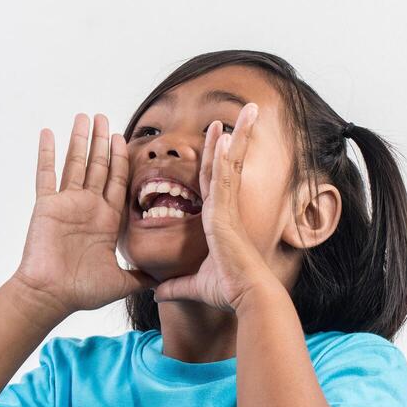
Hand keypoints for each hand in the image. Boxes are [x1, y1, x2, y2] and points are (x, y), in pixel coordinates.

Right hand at [12, 113, 157, 314]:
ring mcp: (66, 203)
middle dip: (102, 141)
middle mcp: (87, 207)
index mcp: (106, 220)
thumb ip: (141, 276)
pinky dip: (46, 153)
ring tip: (84, 117)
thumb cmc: (82, 291)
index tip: (123, 137)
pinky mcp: (47, 205)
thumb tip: (165, 281)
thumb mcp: (121, 282)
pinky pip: (46, 174)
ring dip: (80, 140)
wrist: (51, 296)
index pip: (116, 181)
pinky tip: (48, 133)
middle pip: (97, 166)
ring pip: (75, 163)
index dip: (120, 159)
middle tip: (104, 118)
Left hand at [152, 102, 279, 312]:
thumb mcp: (192, 286)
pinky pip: (224, 178)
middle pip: (227, 164)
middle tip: (244, 111)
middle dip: (234, 135)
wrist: (246, 296)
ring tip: (248, 110)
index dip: (215, 156)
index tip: (219, 135)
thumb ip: (175, 286)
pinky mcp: (225, 213)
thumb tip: (158, 293)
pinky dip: (225, 156)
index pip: (214, 180)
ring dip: (238, 135)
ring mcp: (226, 208)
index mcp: (217, 219)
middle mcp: (224, 209)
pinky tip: (226, 134)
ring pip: (231, 163)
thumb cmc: (227, 291)